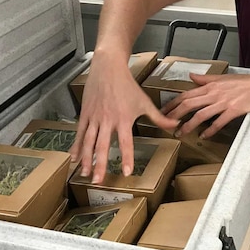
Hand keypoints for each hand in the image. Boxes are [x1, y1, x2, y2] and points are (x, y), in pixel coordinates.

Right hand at [69, 54, 177, 183]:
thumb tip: (176, 126)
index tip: (126, 172)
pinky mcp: (85, 114)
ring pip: (88, 142)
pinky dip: (76, 147)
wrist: (108, 68)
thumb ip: (159, 117)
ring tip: (86, 174)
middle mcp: (107, 120)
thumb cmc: (128, 86)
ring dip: (86, 159)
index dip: (127, 157)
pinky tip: (73, 159)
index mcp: (123, 118)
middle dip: (100, 164)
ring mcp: (94, 118)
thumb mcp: (145, 101)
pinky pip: (79, 133)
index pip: (125, 142)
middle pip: (102, 146)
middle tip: (99, 181)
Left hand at [161, 72, 249, 137]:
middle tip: (166, 124)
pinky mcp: (234, 110)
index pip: (187, 94)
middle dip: (176, 115)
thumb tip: (191, 76)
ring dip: (189, 125)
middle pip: (190, 104)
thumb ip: (206, 78)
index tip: (164, 110)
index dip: (173, 103)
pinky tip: (204, 136)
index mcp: (211, 85)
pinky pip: (219, 121)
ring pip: (201, 114)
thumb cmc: (247, 83)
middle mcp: (215, 93)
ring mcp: (224, 101)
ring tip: (181, 133)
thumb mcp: (224, 78)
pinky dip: (210, 130)